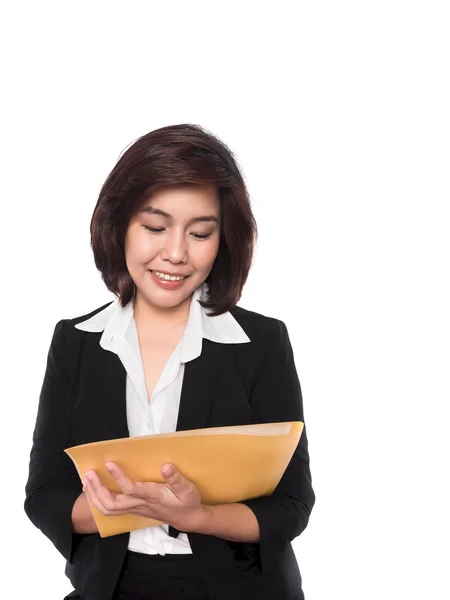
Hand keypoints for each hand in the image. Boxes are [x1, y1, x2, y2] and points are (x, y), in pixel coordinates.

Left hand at [82, 462, 206, 532]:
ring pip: (109, 509)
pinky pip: (111, 508)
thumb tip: (166, 466)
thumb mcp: (188, 489)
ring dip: (95, 496)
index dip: (119, 477)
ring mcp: (135, 508)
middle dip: (98, 490)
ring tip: (86, 480)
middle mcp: (140, 504)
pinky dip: (98, 499)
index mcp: (152, 497)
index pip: (131, 489)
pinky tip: (93, 488)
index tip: (109, 463)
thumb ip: (177, 479)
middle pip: (112, 504)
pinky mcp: (133, 509)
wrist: (186, 519)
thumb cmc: (187, 502)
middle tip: (89, 473)